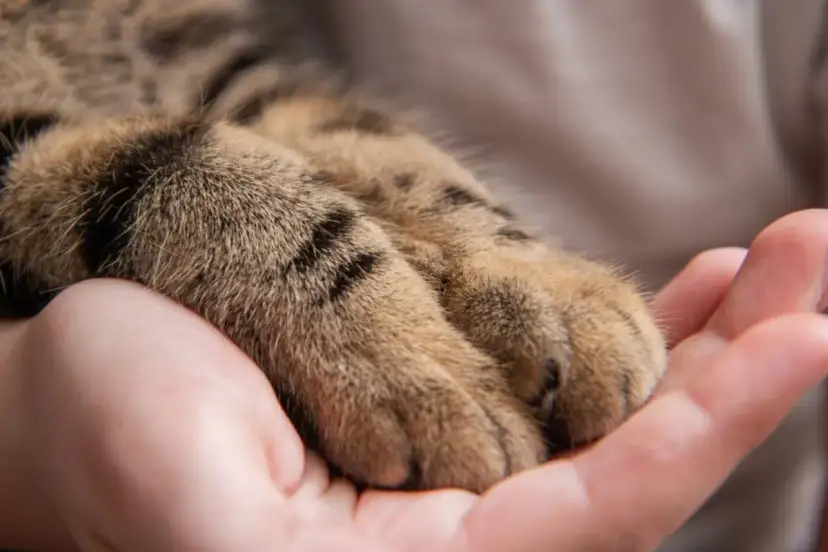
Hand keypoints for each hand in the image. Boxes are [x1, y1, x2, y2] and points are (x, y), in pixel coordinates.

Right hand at [2, 209, 827, 551]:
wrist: (75, 409)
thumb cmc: (113, 438)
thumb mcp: (203, 506)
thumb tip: (485, 549)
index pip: (602, 515)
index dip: (706, 427)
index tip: (804, 335)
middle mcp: (457, 538)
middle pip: (639, 461)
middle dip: (740, 363)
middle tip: (817, 261)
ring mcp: (459, 477)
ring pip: (618, 416)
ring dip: (708, 339)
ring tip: (781, 258)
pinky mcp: (444, 423)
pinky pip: (567, 385)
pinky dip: (638, 334)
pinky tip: (690, 291)